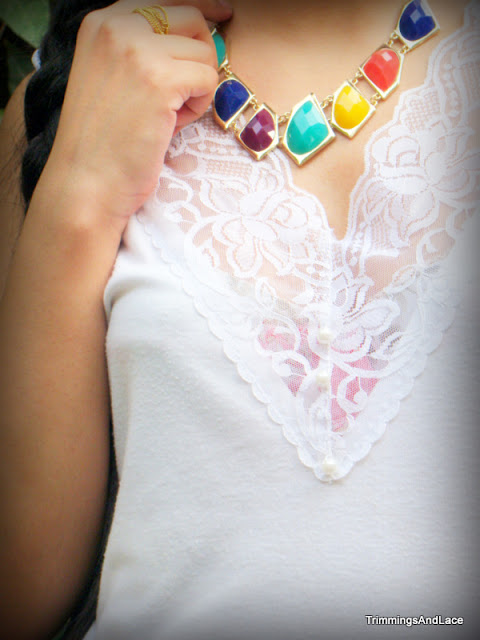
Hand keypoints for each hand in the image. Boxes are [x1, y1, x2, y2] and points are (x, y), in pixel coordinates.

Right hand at [37, 0, 231, 231]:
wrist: (86, 183)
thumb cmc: (104, 141)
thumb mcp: (114, 77)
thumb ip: (145, 51)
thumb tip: (202, 35)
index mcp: (102, 22)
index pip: (166, 0)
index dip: (201, 7)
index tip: (224, 13)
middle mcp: (116, 26)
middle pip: (192, 17)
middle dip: (199, 57)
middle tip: (181, 96)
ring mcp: (137, 50)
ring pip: (205, 52)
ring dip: (197, 88)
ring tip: (169, 116)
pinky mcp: (159, 79)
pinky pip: (208, 79)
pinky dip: (199, 106)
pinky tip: (173, 124)